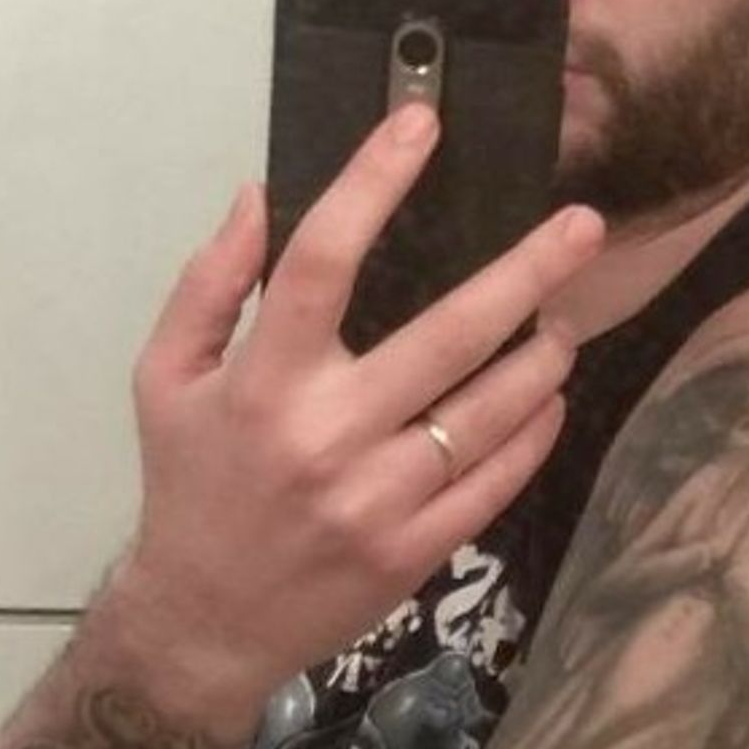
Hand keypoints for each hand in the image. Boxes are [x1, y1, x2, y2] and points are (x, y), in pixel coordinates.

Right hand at [111, 104, 603, 732]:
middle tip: (582, 228)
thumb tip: (261, 196)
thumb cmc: (191, 489)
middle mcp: (330, 436)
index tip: (421, 125)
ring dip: (543, 356)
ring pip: (490, 413)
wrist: (206, 623)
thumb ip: (210, 284)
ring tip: (567, 319)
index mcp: (265, 381)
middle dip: (528, 272)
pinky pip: (496, 483)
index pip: (323, 259)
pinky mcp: (417, 552)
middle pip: (449, 333)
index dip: (374, 183)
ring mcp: (382, 500)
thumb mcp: (166, 378)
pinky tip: (550, 399)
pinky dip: (533, 434)